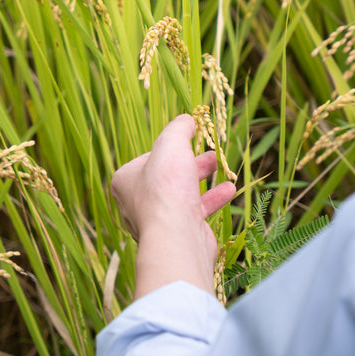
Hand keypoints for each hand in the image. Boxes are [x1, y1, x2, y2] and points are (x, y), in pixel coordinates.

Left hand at [110, 114, 236, 298]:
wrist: (176, 236)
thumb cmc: (166, 188)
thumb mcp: (171, 144)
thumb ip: (178, 128)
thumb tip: (187, 119)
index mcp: (125, 181)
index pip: (148, 158)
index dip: (170, 148)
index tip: (188, 140)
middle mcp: (136, 202)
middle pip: (168, 175)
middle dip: (192, 163)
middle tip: (212, 154)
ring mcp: (157, 220)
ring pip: (182, 193)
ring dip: (203, 179)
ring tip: (222, 166)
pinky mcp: (177, 233)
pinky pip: (195, 212)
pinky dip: (212, 199)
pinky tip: (229, 189)